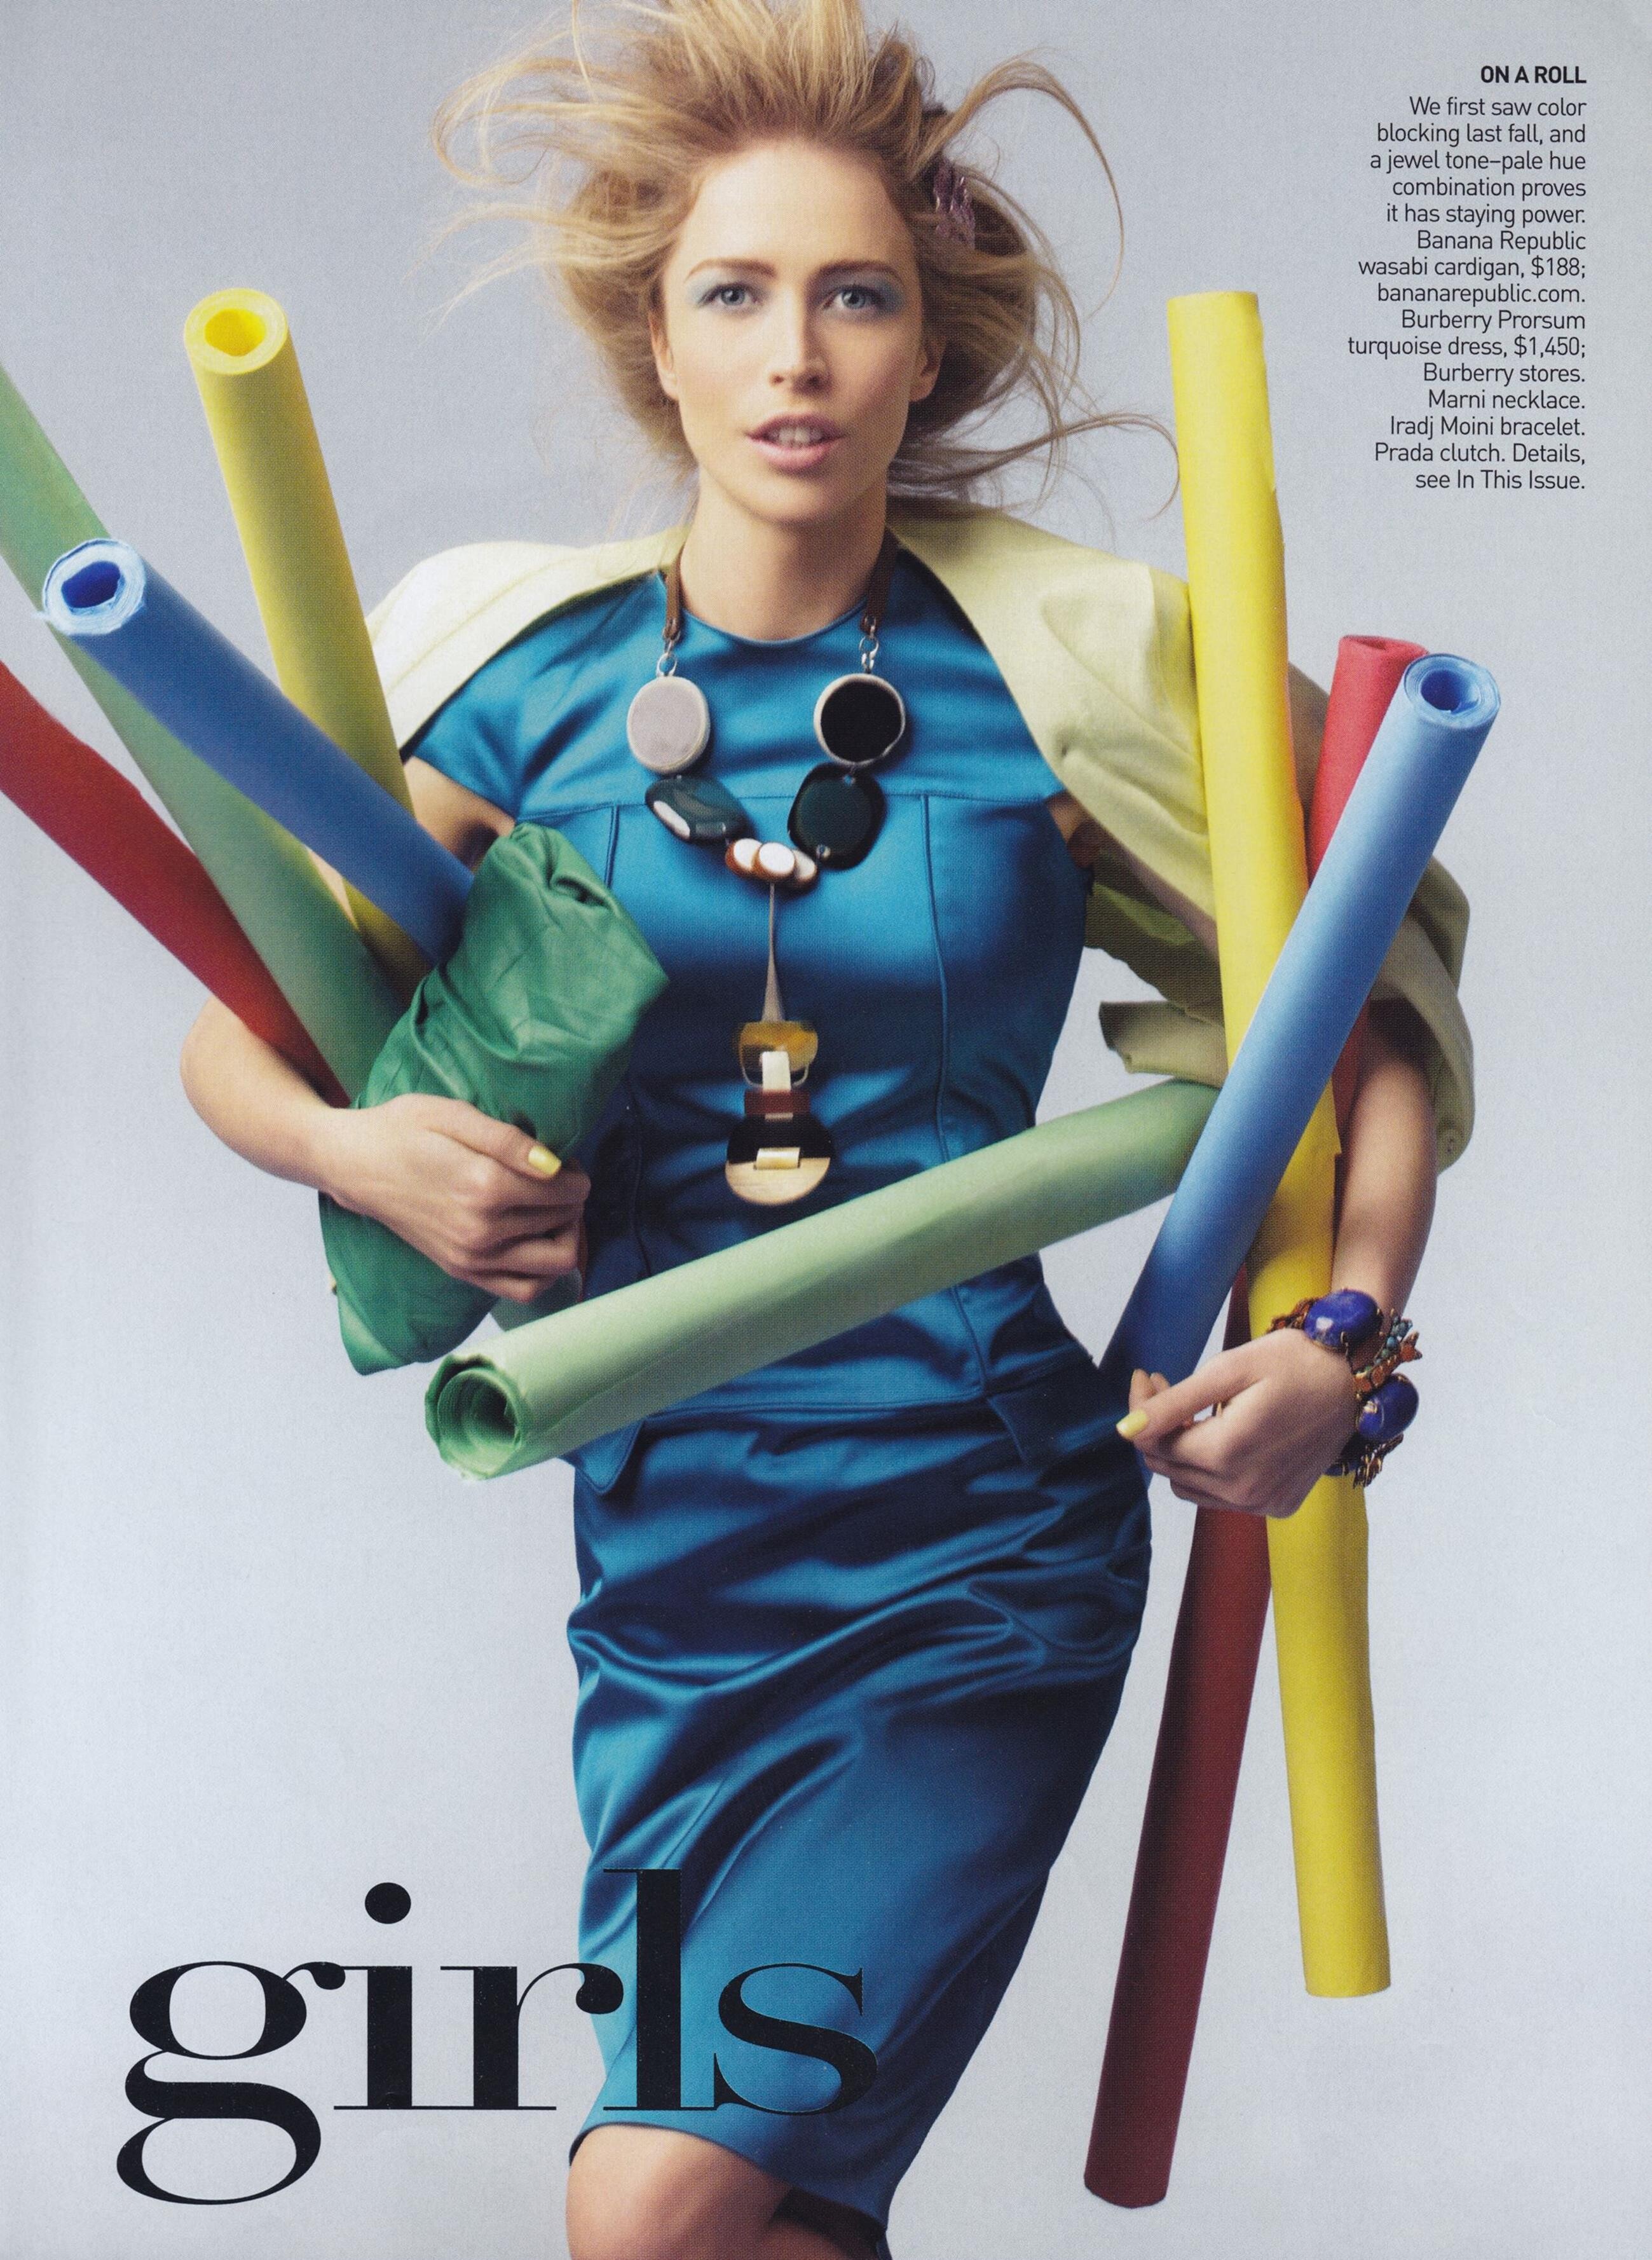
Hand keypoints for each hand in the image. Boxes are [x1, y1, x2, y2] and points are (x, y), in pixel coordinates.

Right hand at [316, 1094, 590, 1303]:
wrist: (353, 1165)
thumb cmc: (402, 1130)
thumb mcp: (453, 1115)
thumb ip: (508, 1140)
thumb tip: (554, 1164)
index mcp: (483, 1186)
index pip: (564, 1191)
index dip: (575, 1172)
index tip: (561, 1159)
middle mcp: (481, 1230)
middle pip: (564, 1222)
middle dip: (572, 1198)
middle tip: (556, 1178)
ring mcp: (471, 1258)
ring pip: (555, 1263)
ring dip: (568, 1235)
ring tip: (552, 1209)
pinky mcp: (462, 1271)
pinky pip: (524, 1289)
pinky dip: (545, 1271)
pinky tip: (539, 1242)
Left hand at [1119, 1326, 1359, 1517]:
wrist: (1356, 1380)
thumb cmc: (1294, 1362)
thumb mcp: (1228, 1370)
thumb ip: (1174, 1403)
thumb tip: (1125, 1429)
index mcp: (1227, 1453)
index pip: (1154, 1442)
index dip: (1142, 1407)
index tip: (1146, 1374)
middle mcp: (1243, 1490)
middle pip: (1168, 1466)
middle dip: (1157, 1426)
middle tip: (1165, 1384)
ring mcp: (1263, 1503)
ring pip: (1189, 1487)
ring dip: (1182, 1451)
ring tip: (1196, 1410)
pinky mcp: (1279, 1505)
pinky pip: (1223, 1497)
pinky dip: (1212, 1470)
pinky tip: (1225, 1433)